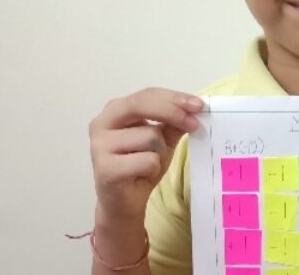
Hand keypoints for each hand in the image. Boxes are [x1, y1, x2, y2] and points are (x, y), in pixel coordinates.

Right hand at [89, 87, 202, 222]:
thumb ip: (173, 122)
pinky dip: (153, 168)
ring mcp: (99, 146)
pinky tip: (141, 175)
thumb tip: (195, 108)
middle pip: (142, 105)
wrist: (124, 202)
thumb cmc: (141, 166)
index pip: (147, 95)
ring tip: (149, 163)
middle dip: (173, 112)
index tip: (199, 105)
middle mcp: (101, 123)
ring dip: (159, 152)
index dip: (174, 98)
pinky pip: (146, 160)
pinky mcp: (105, 168)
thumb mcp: (162, 140)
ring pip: (149, 137)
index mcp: (114, 110)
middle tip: (195, 124)